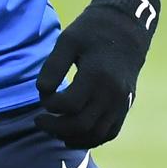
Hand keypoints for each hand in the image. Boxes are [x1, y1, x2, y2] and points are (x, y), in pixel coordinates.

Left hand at [35, 0, 160, 148]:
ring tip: (54, 130)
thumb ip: (53, 66)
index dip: (49, 105)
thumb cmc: (92, 32)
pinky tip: (72, 135)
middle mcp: (112, 92)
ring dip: (71, 137)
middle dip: (55, 127)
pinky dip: (90, 139)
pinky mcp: (126, 105)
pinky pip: (109, 133)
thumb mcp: (68, 40)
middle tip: (39, 121)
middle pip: (81, 124)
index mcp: (97, 74)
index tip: (43, 94)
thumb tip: (42, 92)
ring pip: (95, 134)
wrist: (127, 28)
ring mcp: (122, 101)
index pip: (68, 105)